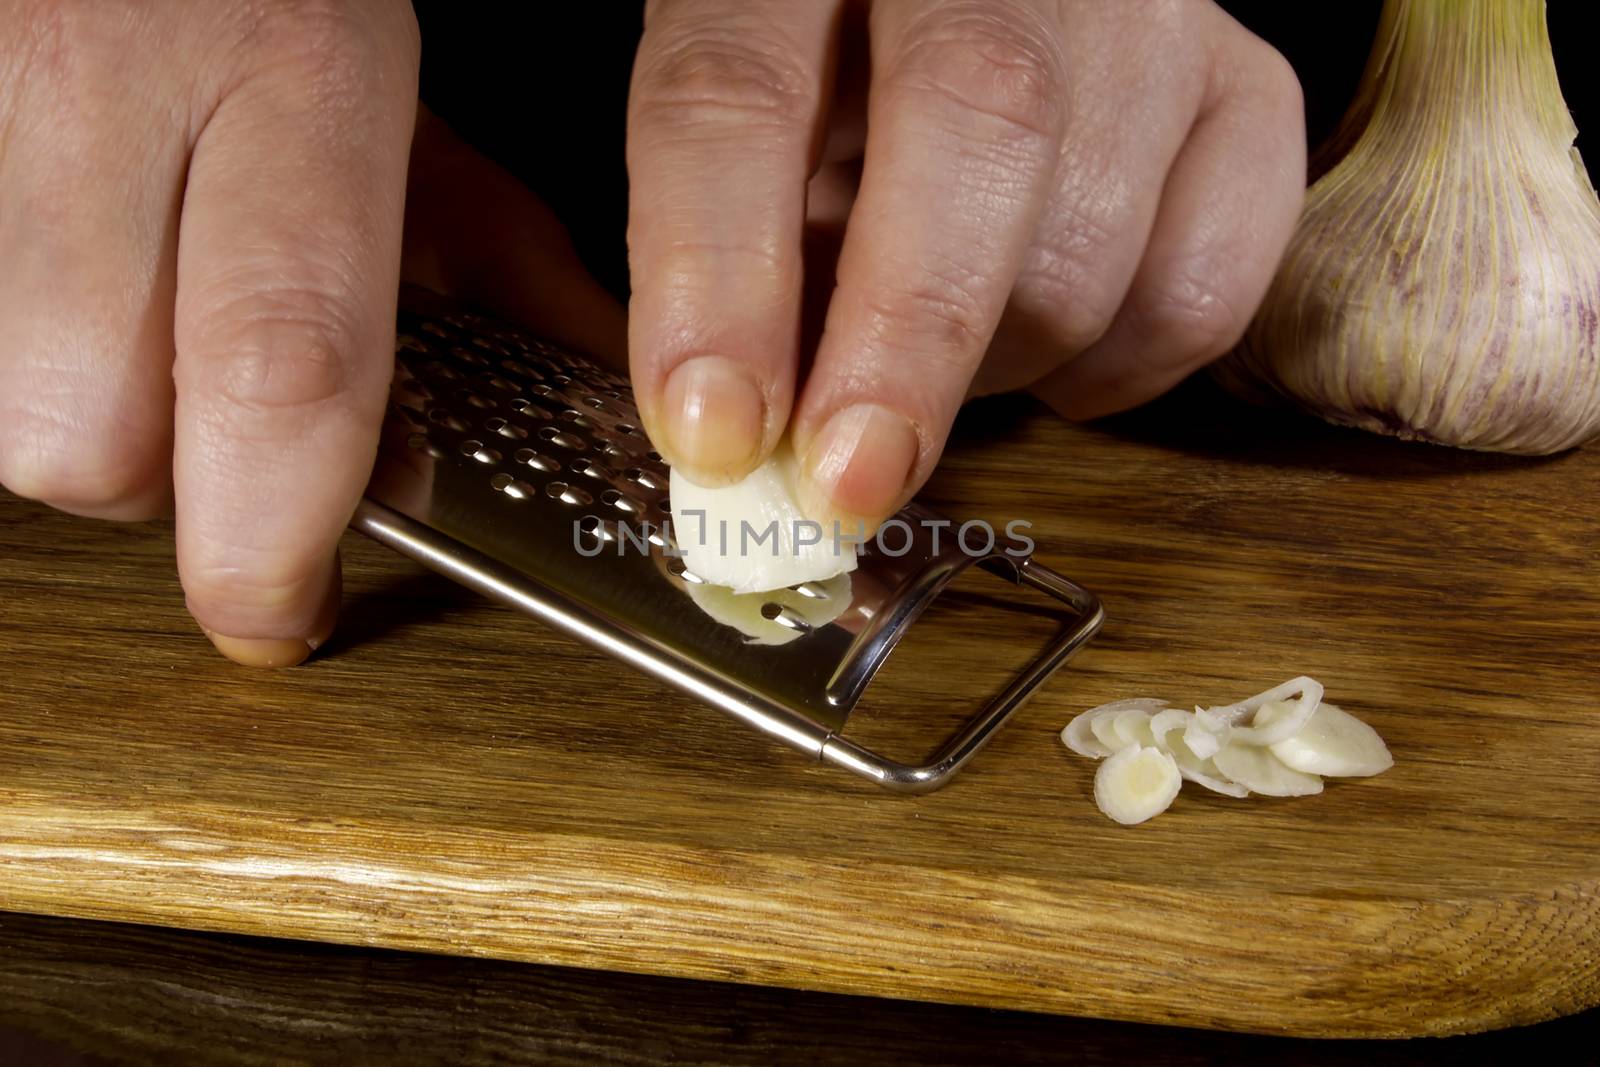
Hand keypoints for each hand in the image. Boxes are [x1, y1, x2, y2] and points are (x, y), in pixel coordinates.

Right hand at [0, 2, 622, 666]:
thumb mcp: (409, 101)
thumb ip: (501, 266)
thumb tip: (587, 415)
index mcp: (295, 64)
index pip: (279, 369)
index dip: (272, 542)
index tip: (283, 614)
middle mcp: (107, 76)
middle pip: (85, 431)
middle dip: (155, 494)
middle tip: (212, 455)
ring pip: (0, 398)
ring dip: (76, 421)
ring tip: (135, 346)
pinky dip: (18, 357)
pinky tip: (71, 296)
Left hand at [625, 0, 1305, 529]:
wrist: (995, 13)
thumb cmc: (839, 86)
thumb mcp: (757, 130)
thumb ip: (738, 243)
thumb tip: (741, 435)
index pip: (743, 84)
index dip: (719, 266)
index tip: (713, 428)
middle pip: (979, 114)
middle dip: (906, 337)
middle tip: (846, 484)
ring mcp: (1153, 13)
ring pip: (1090, 240)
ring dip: (993, 363)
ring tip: (930, 355)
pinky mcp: (1251, 91)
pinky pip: (1199, 293)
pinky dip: (1114, 371)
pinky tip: (1049, 350)